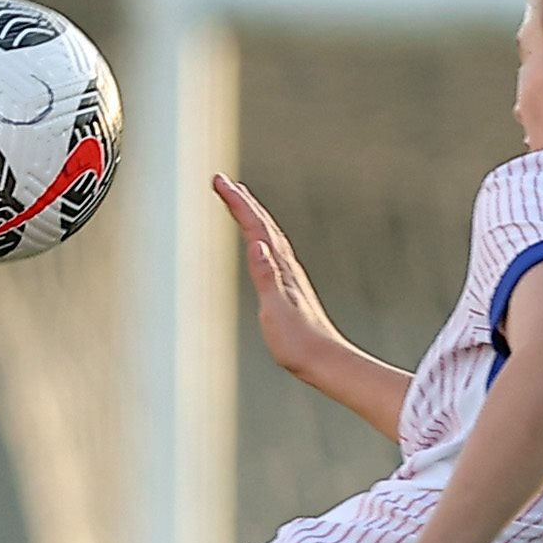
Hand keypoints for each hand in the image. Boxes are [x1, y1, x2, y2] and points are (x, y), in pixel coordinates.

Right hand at [216, 174, 341, 376]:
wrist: (323, 361)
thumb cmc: (297, 342)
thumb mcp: (276, 310)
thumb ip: (266, 277)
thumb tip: (257, 243)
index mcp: (279, 268)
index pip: (255, 227)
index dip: (237, 203)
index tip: (219, 181)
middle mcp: (285, 266)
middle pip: (262, 224)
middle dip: (242, 201)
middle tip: (222, 181)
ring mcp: (288, 275)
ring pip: (268, 234)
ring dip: (253, 214)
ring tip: (240, 200)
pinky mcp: (288, 287)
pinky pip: (271, 250)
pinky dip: (261, 236)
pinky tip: (259, 240)